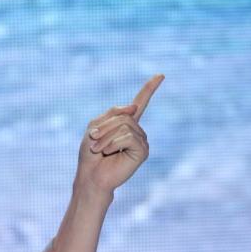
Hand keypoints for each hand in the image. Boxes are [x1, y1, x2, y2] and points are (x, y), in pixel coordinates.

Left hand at [75, 74, 163, 194]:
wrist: (90, 176)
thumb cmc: (90, 154)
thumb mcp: (95, 127)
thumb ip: (112, 113)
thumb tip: (134, 107)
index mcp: (125, 123)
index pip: (140, 103)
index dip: (149, 89)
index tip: (160, 75)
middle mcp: (137, 130)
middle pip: (124, 115)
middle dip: (104, 127)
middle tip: (93, 141)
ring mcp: (142, 140)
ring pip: (126, 125)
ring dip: (106, 137)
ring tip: (99, 150)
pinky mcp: (143, 151)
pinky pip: (128, 137)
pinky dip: (113, 144)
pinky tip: (109, 153)